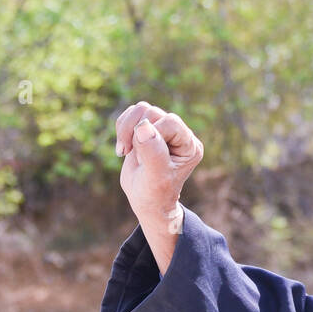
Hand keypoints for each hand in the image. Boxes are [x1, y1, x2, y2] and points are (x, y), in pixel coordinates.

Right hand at [115, 100, 203, 238]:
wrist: (146, 201)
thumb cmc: (155, 193)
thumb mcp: (156, 176)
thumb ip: (152, 152)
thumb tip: (143, 126)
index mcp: (189, 145)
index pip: (170, 122)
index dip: (153, 134)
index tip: (142, 156)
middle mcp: (179, 135)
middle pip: (153, 112)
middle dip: (135, 131)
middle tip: (128, 153)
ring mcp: (162, 130)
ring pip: (141, 110)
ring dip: (126, 128)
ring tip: (124, 150)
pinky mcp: (147, 130)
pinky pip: (132, 114)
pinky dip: (122, 128)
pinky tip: (124, 148)